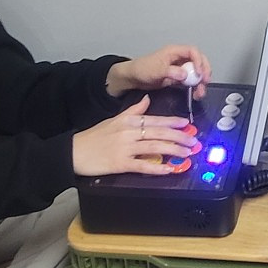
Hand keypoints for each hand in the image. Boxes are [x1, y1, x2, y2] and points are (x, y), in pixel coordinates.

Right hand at [73, 94, 195, 176]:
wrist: (74, 152)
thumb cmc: (93, 137)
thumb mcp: (114, 119)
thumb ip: (133, 110)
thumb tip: (146, 99)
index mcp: (128, 120)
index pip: (155, 119)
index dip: (173, 122)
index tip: (187, 124)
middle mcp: (129, 132)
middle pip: (159, 132)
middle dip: (179, 137)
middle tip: (193, 141)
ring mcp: (125, 148)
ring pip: (155, 147)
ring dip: (174, 150)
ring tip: (187, 153)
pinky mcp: (120, 163)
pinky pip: (143, 165)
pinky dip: (157, 167)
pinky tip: (169, 169)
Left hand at [106, 45, 211, 98]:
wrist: (134, 78)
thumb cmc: (142, 68)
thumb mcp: (156, 70)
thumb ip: (171, 71)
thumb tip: (185, 75)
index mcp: (174, 51)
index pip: (193, 51)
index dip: (199, 61)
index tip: (200, 73)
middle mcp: (179, 58)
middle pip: (198, 61)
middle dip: (204, 71)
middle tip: (205, 81)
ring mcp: (180, 68)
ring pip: (196, 72)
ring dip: (200, 82)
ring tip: (200, 92)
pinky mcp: (178, 77)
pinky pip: (191, 81)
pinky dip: (195, 87)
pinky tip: (195, 94)